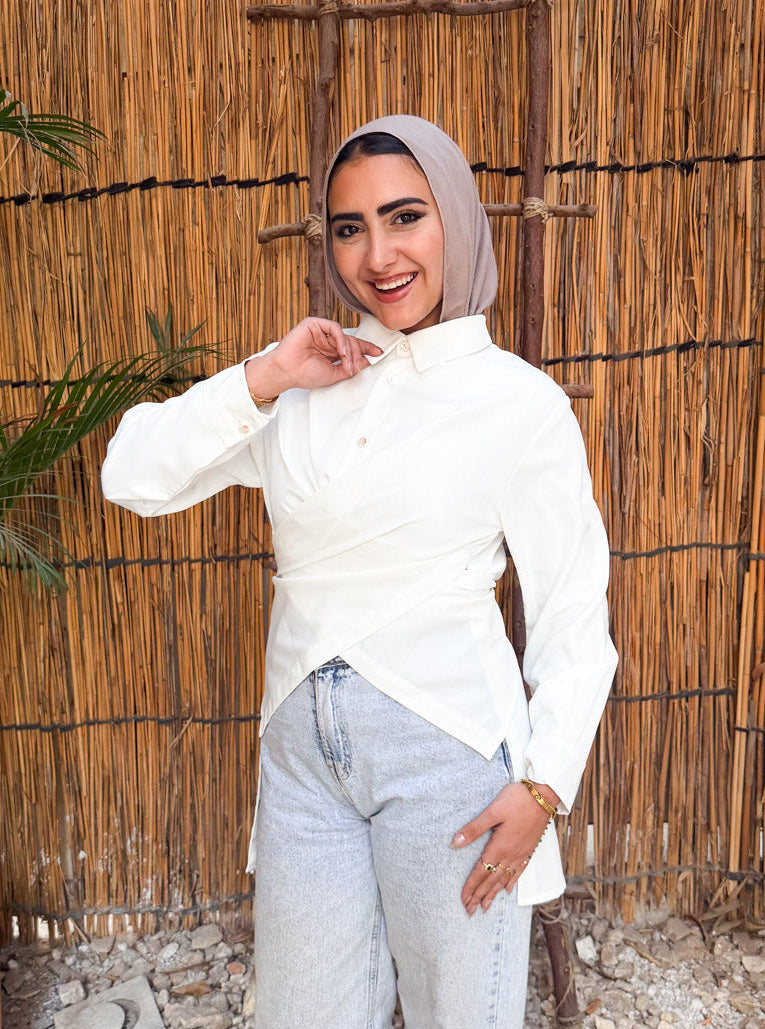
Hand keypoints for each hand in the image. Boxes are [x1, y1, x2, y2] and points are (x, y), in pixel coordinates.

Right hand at [245, 318, 382, 396]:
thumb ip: (350, 368)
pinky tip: (340, 351)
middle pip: (351, 342)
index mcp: (331, 352)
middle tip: (354, 367)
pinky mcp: (313, 324)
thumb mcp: (334, 375)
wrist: (287, 372)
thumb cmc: (304, 374)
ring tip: (346, 363)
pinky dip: (341, 339)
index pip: (352, 347)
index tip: (379, 353)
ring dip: (349, 350)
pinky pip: (334, 328)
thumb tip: (366, 361)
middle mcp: (327, 341)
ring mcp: (321, 332)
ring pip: (345, 336)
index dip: (366, 349)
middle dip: (356, 355)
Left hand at [450, 781, 555, 915]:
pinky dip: (511, 882)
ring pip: (504, 879)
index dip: (471, 887)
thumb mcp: (492, 811)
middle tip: (470, 911)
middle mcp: (510, 854)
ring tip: (485, 907)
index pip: (481, 872)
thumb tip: (454, 843)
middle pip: (492, 880)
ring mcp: (521, 853)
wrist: (544, 795)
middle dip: (480, 896)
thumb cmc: (516, 799)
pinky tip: (507, 889)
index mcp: (499, 847)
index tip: (463, 901)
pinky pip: (519, 870)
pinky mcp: (529, 848)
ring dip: (493, 894)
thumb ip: (474, 829)